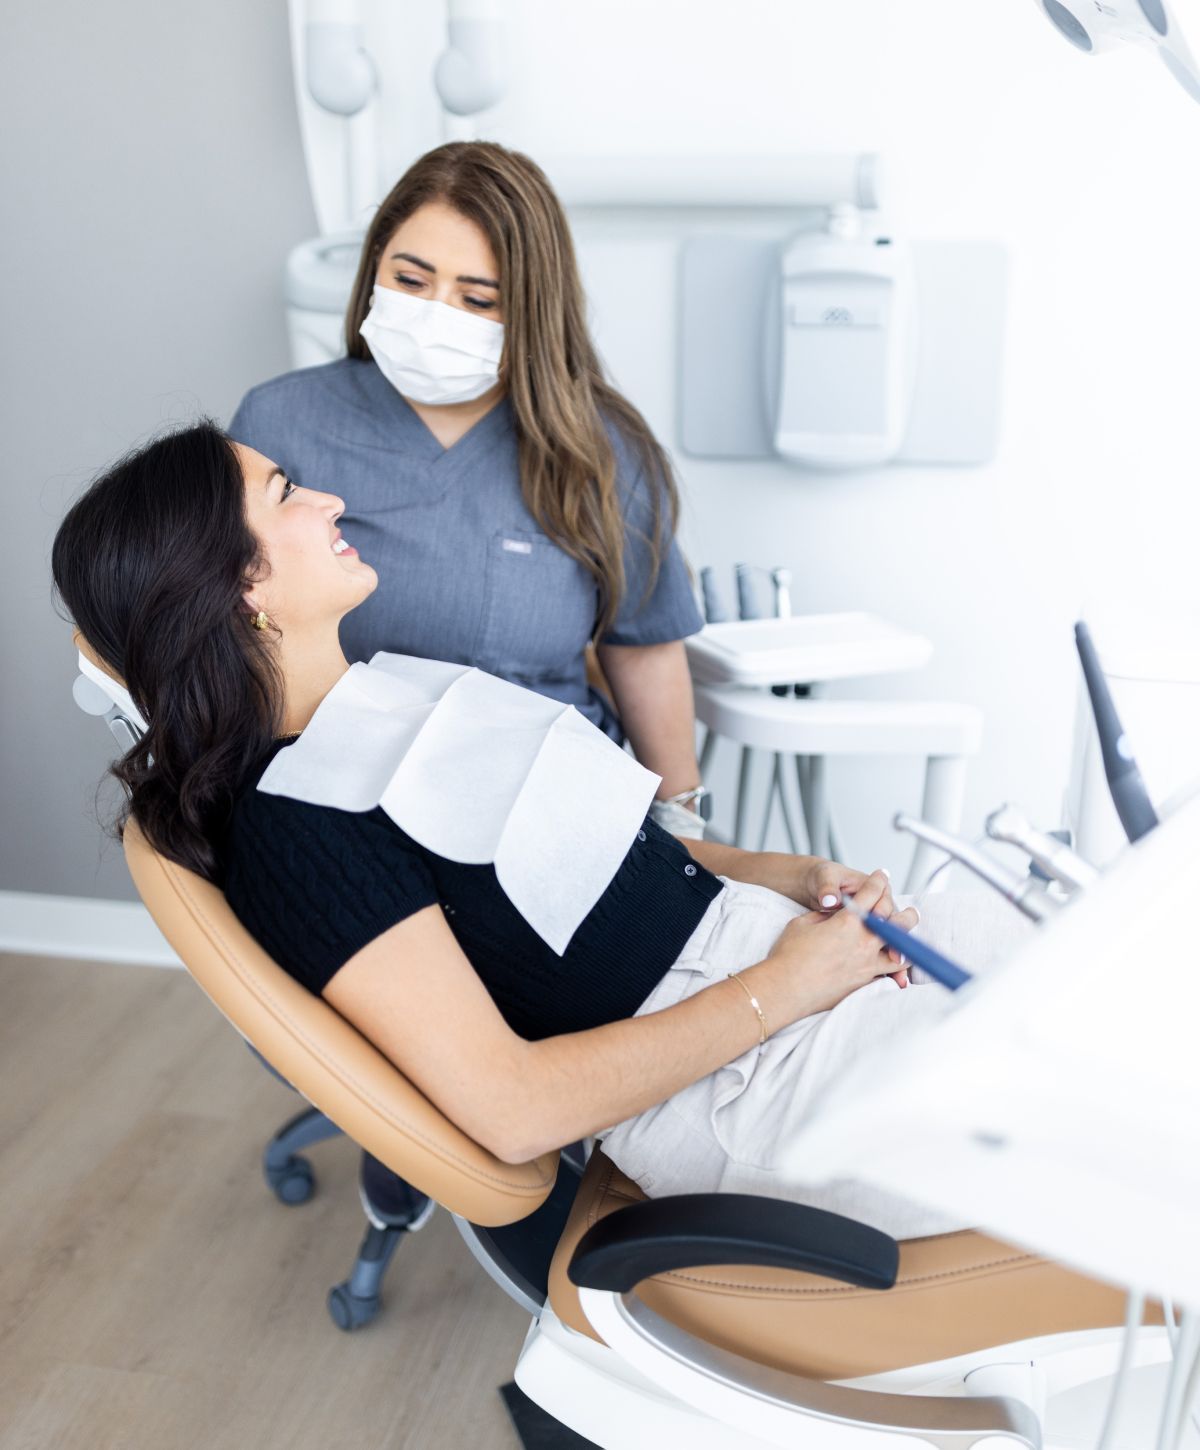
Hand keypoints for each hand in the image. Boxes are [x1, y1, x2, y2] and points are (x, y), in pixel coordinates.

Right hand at [765, 870, 911, 1017]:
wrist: (784, 989)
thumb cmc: (788, 955)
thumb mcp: (802, 923)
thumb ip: (823, 917)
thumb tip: (831, 916)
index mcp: (849, 921)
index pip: (872, 894)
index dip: (878, 881)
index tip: (882, 876)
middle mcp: (863, 942)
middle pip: (898, 923)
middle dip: (907, 914)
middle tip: (911, 912)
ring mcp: (866, 966)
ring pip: (901, 954)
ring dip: (906, 945)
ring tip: (908, 942)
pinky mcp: (862, 984)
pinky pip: (886, 975)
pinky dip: (892, 970)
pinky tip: (892, 968)